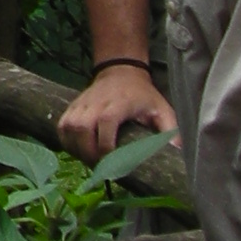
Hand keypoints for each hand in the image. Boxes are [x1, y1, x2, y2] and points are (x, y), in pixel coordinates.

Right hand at [56, 62, 177, 164]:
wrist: (120, 72)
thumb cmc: (143, 95)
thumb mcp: (162, 110)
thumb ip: (170, 131)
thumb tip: (179, 155)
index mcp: (118, 104)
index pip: (106, 123)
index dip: (107, 146)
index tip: (114, 163)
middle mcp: (95, 103)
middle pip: (82, 129)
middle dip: (89, 153)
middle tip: (102, 168)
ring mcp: (81, 104)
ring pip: (69, 128)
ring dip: (77, 149)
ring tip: (91, 162)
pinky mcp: (72, 107)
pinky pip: (62, 127)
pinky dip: (66, 142)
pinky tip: (79, 151)